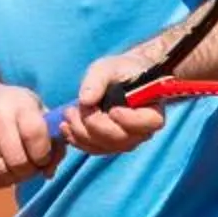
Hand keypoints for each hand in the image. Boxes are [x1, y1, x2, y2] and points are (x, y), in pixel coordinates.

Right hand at [0, 78, 59, 187]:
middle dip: (29, 171)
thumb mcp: (36, 110)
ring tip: (15, 169)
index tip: (42, 158)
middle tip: (29, 168)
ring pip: (0, 171)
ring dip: (13, 178)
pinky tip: (1, 171)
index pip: (35, 137)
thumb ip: (52, 140)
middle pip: (18, 161)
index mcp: (20, 103)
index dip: (43, 156)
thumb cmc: (11, 107)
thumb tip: (49, 172)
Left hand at [56, 47, 171, 156]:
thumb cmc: (120, 70)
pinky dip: (77, 140)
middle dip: (94, 125)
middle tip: (75, 109)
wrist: (120, 78)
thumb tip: (85, 100)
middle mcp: (142, 131)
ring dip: (82, 133)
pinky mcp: (110, 145)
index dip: (129, 120)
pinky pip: (94, 149)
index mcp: (152, 110)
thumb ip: (98, 80)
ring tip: (68, 113)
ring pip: (105, 146)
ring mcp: (126, 141)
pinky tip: (66, 127)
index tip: (112, 109)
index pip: (148, 123)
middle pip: (120, 139)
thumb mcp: (109, 67)